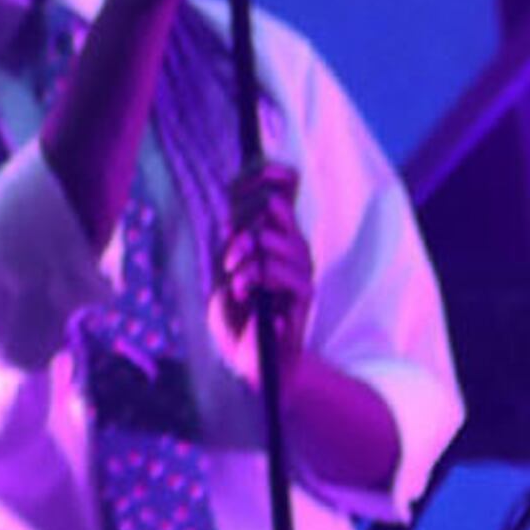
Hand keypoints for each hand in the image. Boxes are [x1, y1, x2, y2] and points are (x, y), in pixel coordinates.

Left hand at [207, 164, 315, 389]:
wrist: (249, 360)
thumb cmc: (235, 316)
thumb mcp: (224, 274)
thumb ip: (235, 245)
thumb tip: (244, 221)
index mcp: (272, 238)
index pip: (285, 193)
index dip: (277, 175)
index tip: (266, 169)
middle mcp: (291, 249)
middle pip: (279, 212)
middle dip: (247, 224)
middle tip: (230, 254)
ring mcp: (301, 271)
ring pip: (281, 241)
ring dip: (248, 257)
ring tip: (235, 279)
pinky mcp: (304, 296)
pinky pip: (286, 273)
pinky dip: (258, 278)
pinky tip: (244, 292)